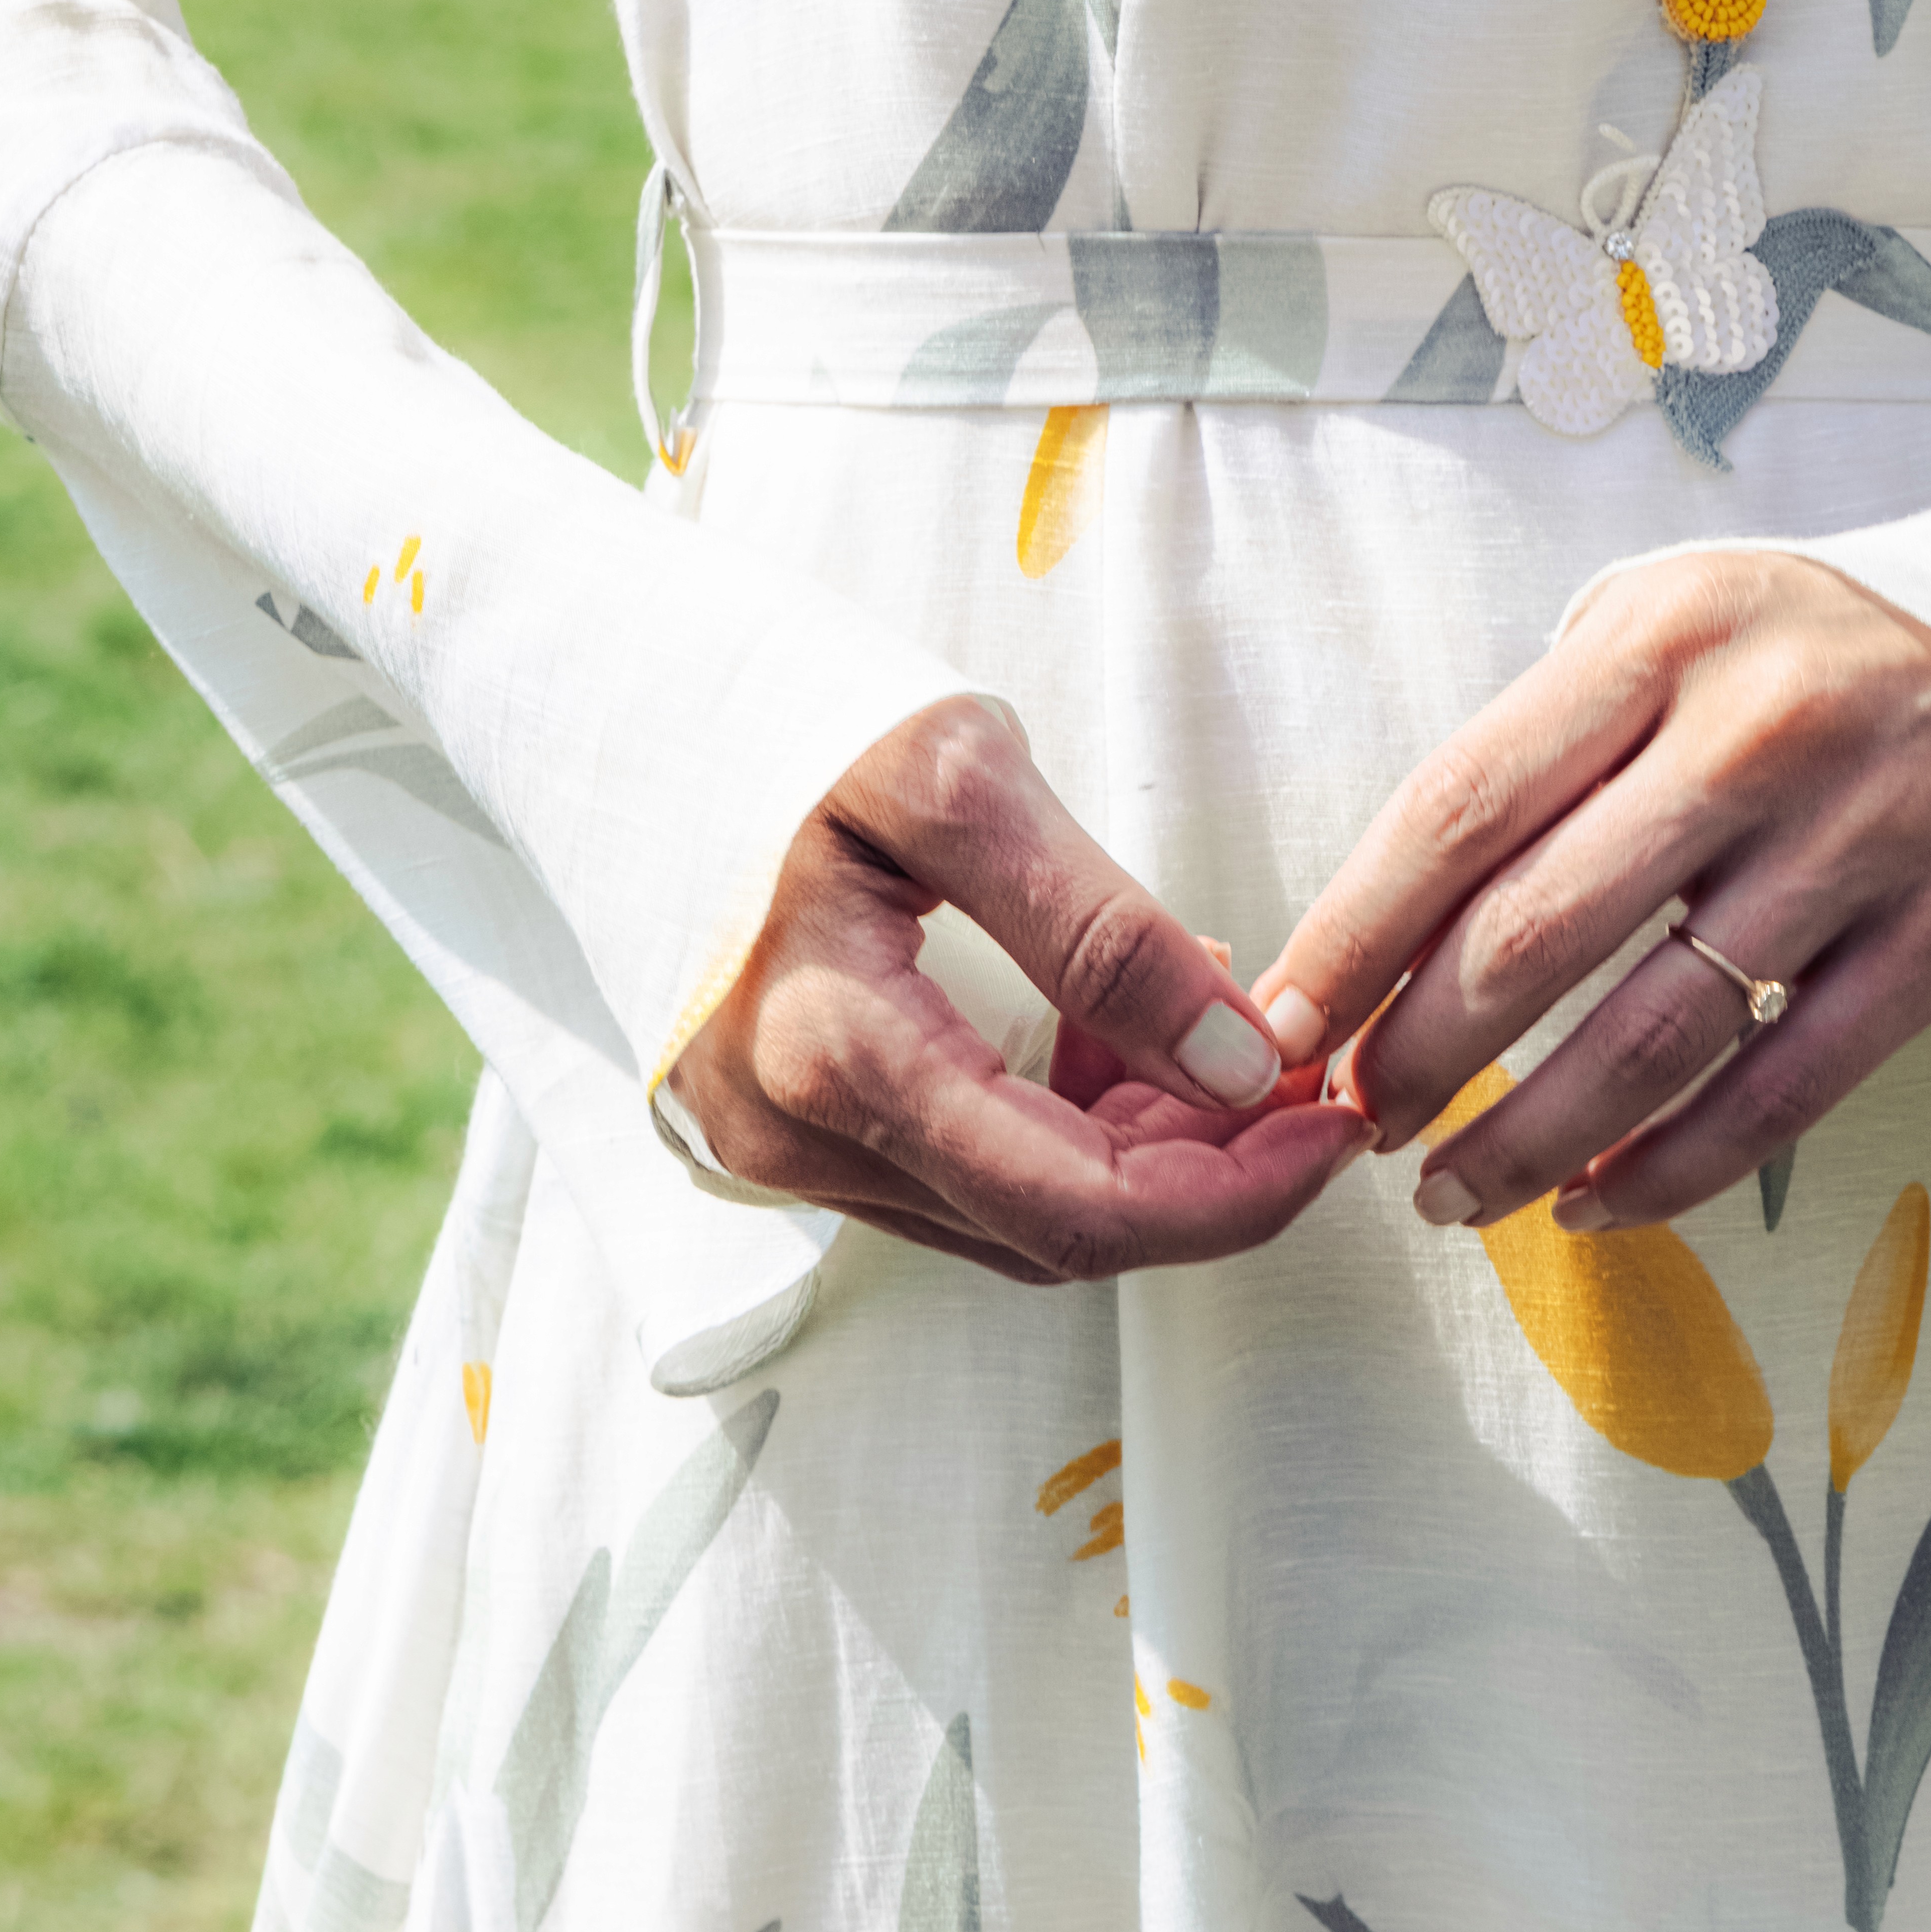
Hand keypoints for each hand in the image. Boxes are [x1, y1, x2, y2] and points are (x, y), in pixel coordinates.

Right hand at [668, 695, 1366, 1282]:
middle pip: (1060, 1234)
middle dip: (1209, 1174)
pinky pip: (961, 1176)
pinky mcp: (783, 1130)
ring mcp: (777, 1149)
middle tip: (1302, 1074)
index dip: (1238, 1193)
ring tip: (1213, 1026)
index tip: (1336, 1117)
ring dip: (1143, 1152)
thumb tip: (1240, 1064)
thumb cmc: (763, 707)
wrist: (594, 697)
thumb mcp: (956, 775)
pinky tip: (1117, 1035)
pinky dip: (1066, 1129)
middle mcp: (794, 1141)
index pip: (1084, 1209)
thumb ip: (1103, 932)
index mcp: (833, 1059)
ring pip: (1016, 1216)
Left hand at [1252, 548, 1930, 1233]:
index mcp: (1662, 635)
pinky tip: (1597, 1210)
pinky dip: (1677, 1170)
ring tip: (1452, 1197)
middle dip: (1419, 1058)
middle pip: (1538, 934)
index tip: (1278, 1034)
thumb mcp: (1683, 625)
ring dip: (1531, 1139)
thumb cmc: (1830, 655)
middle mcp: (1758, 725)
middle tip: (1356, 1130)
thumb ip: (1553, 742)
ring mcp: (1866, 832)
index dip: (1352, 941)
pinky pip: (1787, 1087)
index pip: (1459, 809)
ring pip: (1657, 1034)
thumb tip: (1391, 922)